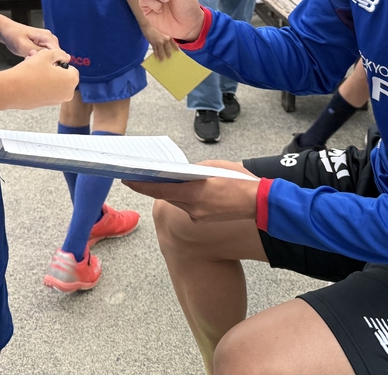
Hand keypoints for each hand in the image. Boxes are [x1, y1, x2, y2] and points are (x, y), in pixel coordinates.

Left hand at [0, 22, 60, 57]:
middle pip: (55, 56)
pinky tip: (29, 57)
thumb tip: (53, 58)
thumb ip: (39, 52)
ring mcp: (47, 41)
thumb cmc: (13, 36)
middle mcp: (50, 38)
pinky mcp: (44, 45)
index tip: (37, 63)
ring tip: (28, 57)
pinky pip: (45, 55)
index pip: (59, 54)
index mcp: (47, 37)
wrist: (7, 30)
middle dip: (44, 61)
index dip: (50, 62)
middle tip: (29, 59)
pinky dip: (38, 59)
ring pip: (50, 57)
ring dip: (41, 60)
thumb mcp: (24, 46)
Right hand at [6, 48, 77, 108]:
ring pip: (53, 83)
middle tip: (39, 60)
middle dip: (51, 67)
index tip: (49, 60)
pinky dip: (41, 84)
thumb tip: (64, 56)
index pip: (71, 68)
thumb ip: (59, 54)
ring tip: (31, 66)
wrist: (12, 90)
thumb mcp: (46, 55)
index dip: (60, 62)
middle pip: (62, 76)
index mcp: (71, 80)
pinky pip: (47, 91)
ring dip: (45, 74)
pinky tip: (29, 77)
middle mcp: (67, 93)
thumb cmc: (29, 72)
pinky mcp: (45, 105)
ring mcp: (56, 101)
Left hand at [123, 160, 258, 222]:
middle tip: (141, 174)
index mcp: (193, 193)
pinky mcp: (203, 220)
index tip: (127, 178)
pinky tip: (188, 189)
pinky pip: (188, 207)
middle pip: (166, 196)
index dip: (141, 184)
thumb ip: (195, 170)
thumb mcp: (215, 167)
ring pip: (177, 202)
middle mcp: (192, 209)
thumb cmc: (239, 181)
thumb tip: (182, 173)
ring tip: (165, 178)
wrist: (260, 203)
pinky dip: (185, 197)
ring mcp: (197, 217)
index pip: (160, 189)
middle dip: (155, 185)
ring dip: (171, 191)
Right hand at [144, 25, 175, 60]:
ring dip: (162, 56)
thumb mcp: (163, 29)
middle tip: (170, 57)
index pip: (174, 43)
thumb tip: (165, 39)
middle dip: (169, 54)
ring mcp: (159, 42)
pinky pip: (155, 50)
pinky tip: (156, 57)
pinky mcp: (153, 43)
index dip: (176, 47)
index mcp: (168, 35)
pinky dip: (156, 54)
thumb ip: (165, 34)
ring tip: (162, 60)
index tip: (178, 51)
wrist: (148, 23)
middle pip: (168, 49)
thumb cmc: (155, 24)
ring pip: (161, 51)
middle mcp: (165, 39)